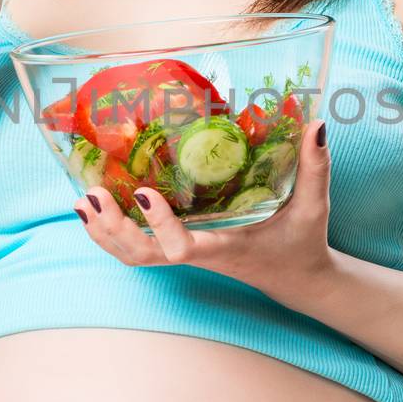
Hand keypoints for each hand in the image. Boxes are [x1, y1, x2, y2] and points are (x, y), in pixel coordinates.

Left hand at [72, 120, 334, 298]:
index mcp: (226, 247)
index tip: (144, 193)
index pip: (184, 248)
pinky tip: (94, 207)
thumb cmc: (303, 242)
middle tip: (95, 195)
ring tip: (85, 200)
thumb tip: (317, 124)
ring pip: (134, 257)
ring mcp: (187, 254)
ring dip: (104, 233)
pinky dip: (110, 232)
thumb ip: (316, 167)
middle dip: (114, 231)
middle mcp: (200, 254)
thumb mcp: (313, 206)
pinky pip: (137, 250)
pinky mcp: (182, 249)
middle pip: (143, 256)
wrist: (297, 278)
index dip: (160, 225)